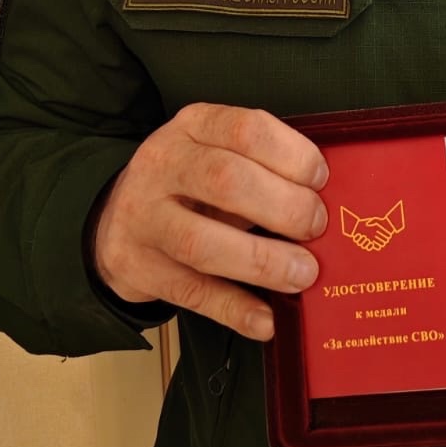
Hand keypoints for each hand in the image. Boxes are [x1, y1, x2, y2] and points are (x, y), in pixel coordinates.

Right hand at [92, 102, 327, 339]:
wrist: (116, 218)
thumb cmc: (190, 185)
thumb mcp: (218, 154)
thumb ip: (262, 168)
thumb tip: (329, 201)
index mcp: (192, 126)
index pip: (244, 129)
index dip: (290, 154)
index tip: (321, 180)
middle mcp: (162, 164)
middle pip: (225, 181)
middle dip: (283, 207)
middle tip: (316, 227)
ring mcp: (143, 217)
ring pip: (201, 241)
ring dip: (262, 261)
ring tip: (303, 274)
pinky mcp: (137, 266)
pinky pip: (190, 292)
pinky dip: (234, 308)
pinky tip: (267, 320)